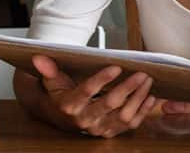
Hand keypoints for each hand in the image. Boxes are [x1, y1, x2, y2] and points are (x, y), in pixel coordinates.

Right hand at [32, 55, 156, 137]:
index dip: (102, 79)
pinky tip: (151, 97)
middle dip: (127, 88)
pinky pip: (131, 125)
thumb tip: (39, 57)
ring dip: (138, 98)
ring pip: (123, 116)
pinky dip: (143, 111)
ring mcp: (99, 128)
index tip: (116, 66)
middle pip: (109, 104)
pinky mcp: (111, 132)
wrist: (60, 117)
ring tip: (147, 81)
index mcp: (70, 105)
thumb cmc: (60, 95)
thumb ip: (48, 69)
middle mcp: (85, 120)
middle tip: (141, 73)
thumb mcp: (52, 81)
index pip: (86, 92)